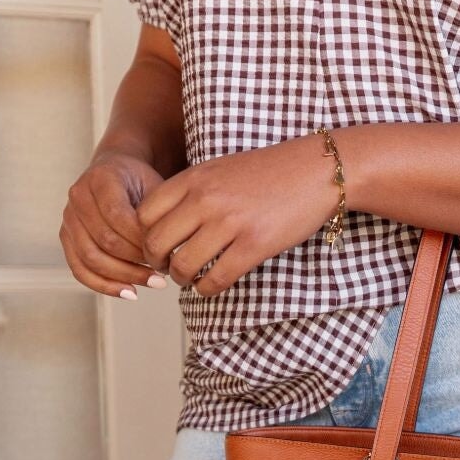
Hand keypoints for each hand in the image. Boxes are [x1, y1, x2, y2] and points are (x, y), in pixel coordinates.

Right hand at [60, 151, 168, 298]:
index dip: (141, 239)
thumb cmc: (140, 184)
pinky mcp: (67, 238)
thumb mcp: (155, 188)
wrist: (118, 174)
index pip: (117, 215)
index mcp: (101, 178)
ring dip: (124, 276)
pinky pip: (80, 270)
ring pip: (90, 258)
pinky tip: (129, 292)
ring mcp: (69, 218)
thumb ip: (159, 215)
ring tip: (153, 282)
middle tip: (164, 272)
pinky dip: (105, 286)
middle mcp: (79, 196)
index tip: (166, 252)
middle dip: (136, 260)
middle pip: (104, 239)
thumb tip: (169, 253)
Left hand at [136, 134, 340, 296]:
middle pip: (157, 243)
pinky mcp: (254, 245)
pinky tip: (211, 286)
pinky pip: (216, 279)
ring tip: (191, 279)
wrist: (315, 170)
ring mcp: (230, 224)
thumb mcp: (220, 170)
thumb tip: (166, 224)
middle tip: (169, 268)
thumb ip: (192, 191)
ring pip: (184, 266)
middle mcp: (206, 200)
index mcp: (194, 179)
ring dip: (183, 280)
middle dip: (158, 263)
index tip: (158, 246)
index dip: (144, 237)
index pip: (145, 214)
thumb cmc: (268, 173)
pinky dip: (208, 289)